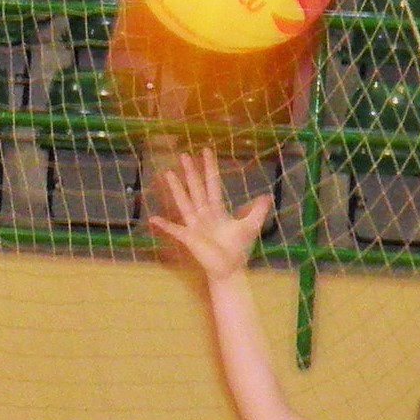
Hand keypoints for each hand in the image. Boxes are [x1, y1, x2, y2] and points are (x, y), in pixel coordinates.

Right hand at [143, 150, 273, 285]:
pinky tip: (153, 219)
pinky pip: (174, 230)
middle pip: (196, 188)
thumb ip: (257, 211)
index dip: (209, 168)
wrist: (229, 269)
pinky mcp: (189, 237)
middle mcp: (204, 213)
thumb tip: (267, 196)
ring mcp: (194, 224)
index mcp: (217, 209)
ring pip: (184, 202)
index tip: (206, 151)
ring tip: (168, 173)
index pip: (212, 184)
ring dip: (176, 188)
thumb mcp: (250, 227)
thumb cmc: (237, 248)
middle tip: (184, 154)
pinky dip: (164, 225)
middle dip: (191, 172)